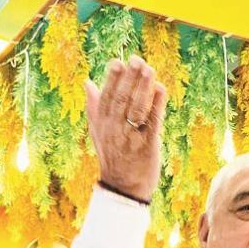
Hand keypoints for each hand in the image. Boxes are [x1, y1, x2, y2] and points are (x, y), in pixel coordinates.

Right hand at [85, 55, 167, 201]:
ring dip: (143, 87)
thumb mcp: (98, 133)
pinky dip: (157, 104)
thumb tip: (87, 82)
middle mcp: (114, 129)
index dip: (112, 79)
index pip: (107, 97)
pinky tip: (161, 89)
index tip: (118, 61)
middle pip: (122, 99)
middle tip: (137, 59)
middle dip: (129, 78)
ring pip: (137, 108)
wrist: (124, 188)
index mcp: (102, 124)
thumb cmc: (114, 158)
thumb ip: (94, 108)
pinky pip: (152, 121)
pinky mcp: (148, 146)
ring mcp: (131, 137)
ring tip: (149, 69)